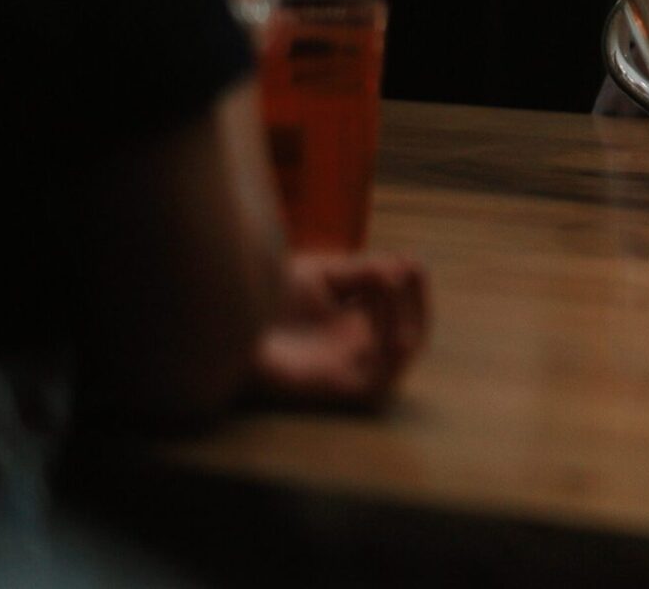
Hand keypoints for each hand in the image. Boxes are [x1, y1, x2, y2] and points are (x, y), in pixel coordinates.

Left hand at [247, 251, 429, 410]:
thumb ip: (364, 271)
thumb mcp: (324, 275)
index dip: (412, 286)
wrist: (231, 325)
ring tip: (390, 284)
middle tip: (413, 268)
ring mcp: (350, 371)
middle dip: (418, 299)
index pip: (402, 310)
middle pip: (412, 332)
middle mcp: (356, 349)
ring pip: (403, 352)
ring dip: (405, 315)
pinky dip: (391, 346)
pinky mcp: (339, 390)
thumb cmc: (268, 302)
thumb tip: (402, 268)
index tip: (409, 259)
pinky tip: (381, 313)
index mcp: (355, 324)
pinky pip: (382, 376)